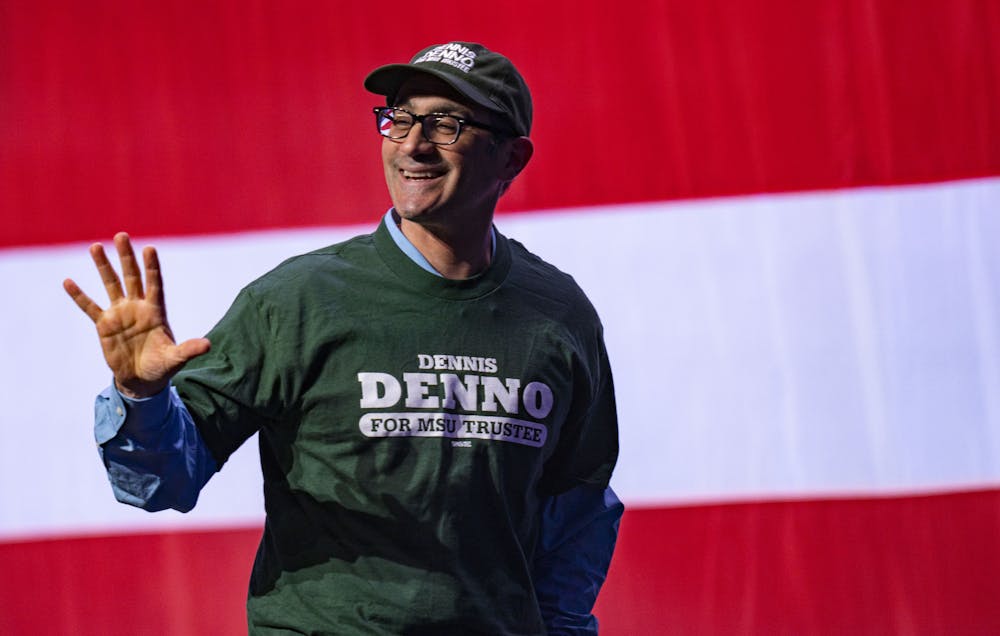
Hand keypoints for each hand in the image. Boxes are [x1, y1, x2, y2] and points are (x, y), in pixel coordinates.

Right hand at [63, 232, 209, 398]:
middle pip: (132, 277)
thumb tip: (208, 345)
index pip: (154, 284)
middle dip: (127, 257)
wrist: (142, 379)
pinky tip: (68, 281)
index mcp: (156, 311)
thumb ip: (189, 350)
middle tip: (122, 236)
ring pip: (111, 285)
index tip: (150, 248)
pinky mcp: (104, 325)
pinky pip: (90, 307)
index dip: (152, 267)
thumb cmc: (162, 366)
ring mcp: (120, 314)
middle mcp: (138, 307)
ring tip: (96, 247)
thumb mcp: (175, 359)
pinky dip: (79, 296)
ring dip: (104, 267)